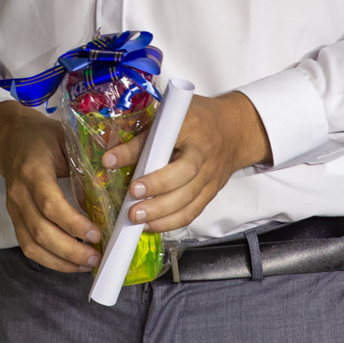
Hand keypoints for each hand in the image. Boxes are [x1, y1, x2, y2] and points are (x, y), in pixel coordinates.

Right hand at [0, 101, 101, 271]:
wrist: (12, 139)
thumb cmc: (44, 139)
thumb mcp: (68, 142)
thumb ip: (85, 166)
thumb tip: (106, 196)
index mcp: (32, 171)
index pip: (50, 204)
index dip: (73, 223)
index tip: (96, 234)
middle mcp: (19, 193)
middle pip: (40, 231)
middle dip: (71, 250)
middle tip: (97, 257)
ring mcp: (14, 209)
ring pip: (32, 245)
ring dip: (61, 261)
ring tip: (87, 264)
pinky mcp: (15, 220)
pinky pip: (28, 247)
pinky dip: (50, 260)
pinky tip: (71, 263)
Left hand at [100, 91, 270, 233]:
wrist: (234, 130)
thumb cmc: (197, 118)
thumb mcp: (170, 117)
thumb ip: (141, 139)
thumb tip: (109, 160)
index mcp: (194, 131)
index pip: (172, 152)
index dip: (155, 174)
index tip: (133, 185)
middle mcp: (205, 158)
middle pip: (185, 186)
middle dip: (157, 202)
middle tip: (132, 210)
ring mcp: (210, 179)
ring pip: (189, 204)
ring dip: (161, 217)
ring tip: (137, 220)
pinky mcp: (210, 193)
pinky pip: (192, 212)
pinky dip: (171, 222)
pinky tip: (151, 225)